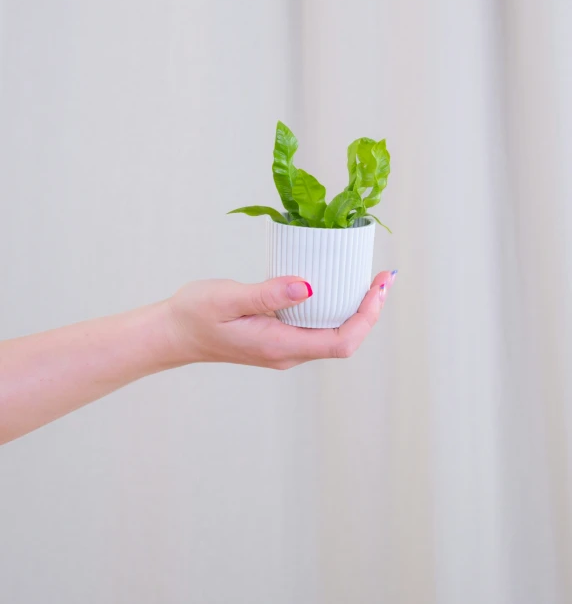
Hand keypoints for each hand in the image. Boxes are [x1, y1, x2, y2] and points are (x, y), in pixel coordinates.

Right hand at [166, 271, 395, 369]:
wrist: (173, 333)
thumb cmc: (195, 315)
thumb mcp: (228, 299)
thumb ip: (267, 295)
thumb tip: (308, 287)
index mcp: (281, 346)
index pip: (341, 341)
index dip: (367, 316)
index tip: (380, 285)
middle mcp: (288, 352)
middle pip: (344, 339)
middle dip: (369, 310)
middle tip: (383, 276)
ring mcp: (284, 347)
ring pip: (332, 334)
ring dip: (355, 310)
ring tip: (367, 279)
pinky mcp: (278, 338)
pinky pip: (316, 326)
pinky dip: (333, 307)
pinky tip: (334, 285)